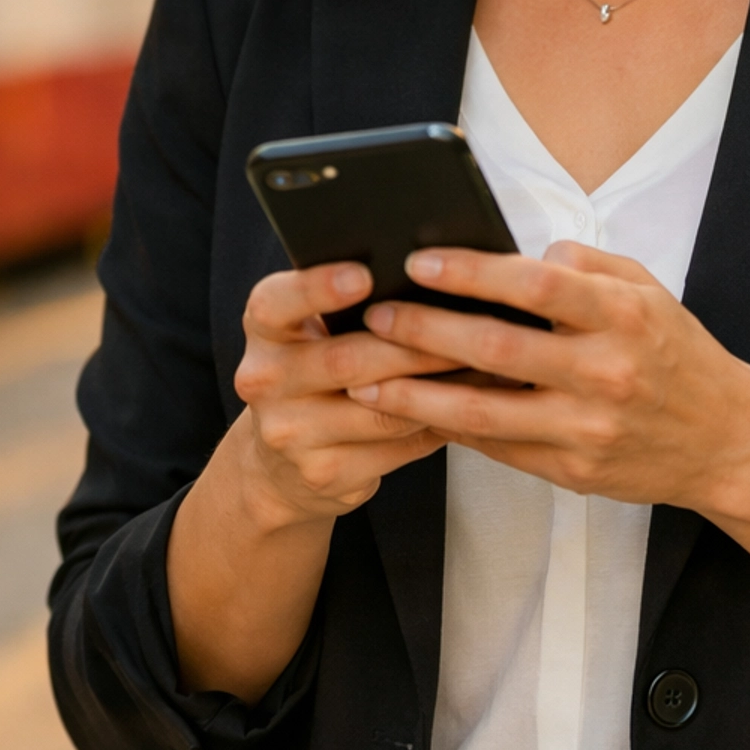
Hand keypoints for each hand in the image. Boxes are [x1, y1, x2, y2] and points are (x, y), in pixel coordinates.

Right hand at [231, 262, 459, 526]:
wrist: (279, 466)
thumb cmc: (317, 375)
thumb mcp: (313, 333)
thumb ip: (353, 305)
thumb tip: (434, 277)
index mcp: (264, 330)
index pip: (277, 303)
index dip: (318, 288)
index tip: (365, 274)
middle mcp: (265, 381)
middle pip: (345, 360)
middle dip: (414, 345)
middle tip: (471, 327)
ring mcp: (290, 435)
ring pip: (379, 409)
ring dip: (438, 388)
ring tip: (484, 365)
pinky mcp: (323, 474)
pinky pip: (395, 447)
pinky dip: (436, 424)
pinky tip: (467, 407)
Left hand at [346, 242, 749, 512]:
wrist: (725, 439)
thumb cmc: (675, 354)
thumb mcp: (647, 291)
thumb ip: (585, 265)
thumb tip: (519, 255)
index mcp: (622, 315)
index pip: (534, 284)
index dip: (471, 272)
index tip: (420, 263)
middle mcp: (605, 371)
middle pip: (496, 348)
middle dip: (425, 331)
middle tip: (376, 316)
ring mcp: (588, 428)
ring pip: (483, 412)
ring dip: (416, 396)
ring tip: (366, 381)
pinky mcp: (575, 472)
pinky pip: (499, 448)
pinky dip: (451, 430)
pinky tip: (414, 413)